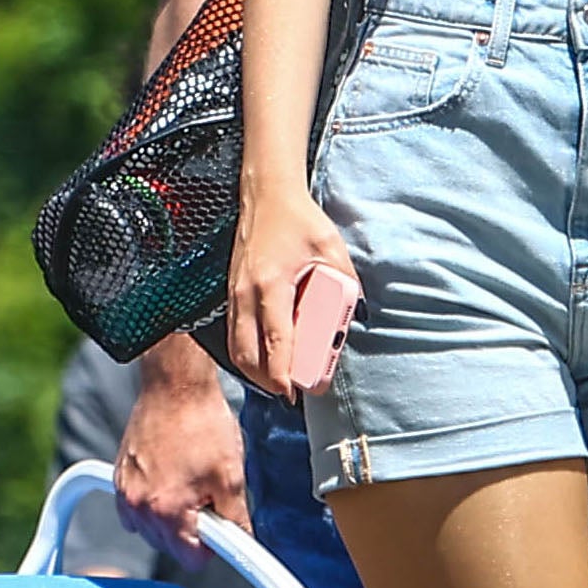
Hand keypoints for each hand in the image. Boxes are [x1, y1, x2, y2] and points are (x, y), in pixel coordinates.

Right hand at [115, 333, 250, 542]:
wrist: (175, 386)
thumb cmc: (201, 422)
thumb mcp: (231, 474)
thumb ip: (236, 518)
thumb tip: (242, 543)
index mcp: (167, 510)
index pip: (192, 560)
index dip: (214, 547)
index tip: (223, 530)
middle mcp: (139, 506)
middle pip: (170, 547)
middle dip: (193, 529)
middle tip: (208, 496)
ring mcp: (125, 493)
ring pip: (152, 530)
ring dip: (172, 517)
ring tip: (190, 482)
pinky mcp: (119, 478)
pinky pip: (135, 510)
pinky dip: (152, 503)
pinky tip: (170, 479)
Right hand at [226, 180, 355, 397]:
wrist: (266, 194)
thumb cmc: (299, 219)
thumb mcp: (331, 247)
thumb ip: (345, 282)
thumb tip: (355, 313)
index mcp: (271, 284)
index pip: (275, 340)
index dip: (283, 372)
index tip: (294, 393)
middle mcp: (246, 293)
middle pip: (247, 354)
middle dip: (267, 381)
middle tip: (291, 391)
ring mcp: (234, 293)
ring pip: (236, 347)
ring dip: (254, 371)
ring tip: (279, 381)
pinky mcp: (232, 291)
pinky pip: (234, 333)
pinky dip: (246, 353)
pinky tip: (264, 357)